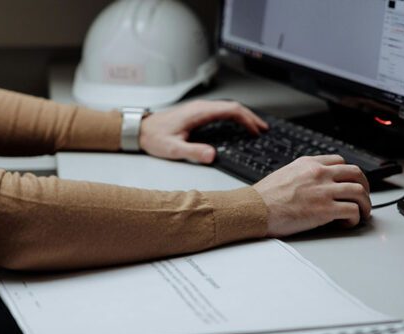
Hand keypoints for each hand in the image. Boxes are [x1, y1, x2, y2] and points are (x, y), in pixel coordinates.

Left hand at [139, 100, 267, 163]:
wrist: (140, 130)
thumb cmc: (154, 137)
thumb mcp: (173, 149)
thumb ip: (193, 151)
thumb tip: (212, 155)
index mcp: (199, 112)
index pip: (231, 110)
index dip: (247, 119)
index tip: (257, 130)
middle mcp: (201, 108)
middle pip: (233, 107)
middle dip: (250, 117)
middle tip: (263, 129)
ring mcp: (199, 109)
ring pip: (228, 108)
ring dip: (243, 116)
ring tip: (255, 127)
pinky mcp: (197, 114)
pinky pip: (221, 112)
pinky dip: (234, 117)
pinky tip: (236, 126)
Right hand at [253, 155, 371, 236]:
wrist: (255, 209)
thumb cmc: (265, 197)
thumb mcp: (285, 173)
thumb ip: (303, 174)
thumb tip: (313, 183)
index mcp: (309, 164)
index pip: (340, 161)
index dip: (350, 174)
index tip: (351, 182)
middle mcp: (320, 173)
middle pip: (356, 173)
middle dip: (364, 186)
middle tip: (364, 198)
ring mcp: (324, 191)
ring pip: (359, 192)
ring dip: (365, 204)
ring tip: (362, 213)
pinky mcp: (325, 210)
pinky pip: (352, 211)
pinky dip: (355, 218)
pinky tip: (348, 223)